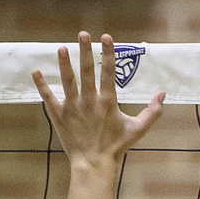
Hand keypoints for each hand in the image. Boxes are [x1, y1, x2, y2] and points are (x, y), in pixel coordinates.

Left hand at [33, 32, 164, 167]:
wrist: (94, 165)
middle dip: (85, 51)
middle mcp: (89, 101)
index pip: (108, 72)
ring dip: (64, 64)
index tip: (106, 37)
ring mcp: (72, 108)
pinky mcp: (59, 116)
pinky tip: (35, 72)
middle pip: (86, 71)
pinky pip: (48, 98)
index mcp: (107, 101)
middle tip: (82, 34)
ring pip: (67, 81)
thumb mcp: (137, 129)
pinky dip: (41, 85)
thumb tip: (163, 94)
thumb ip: (152, 112)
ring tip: (61, 48)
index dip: (108, 53)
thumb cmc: (116, 147)